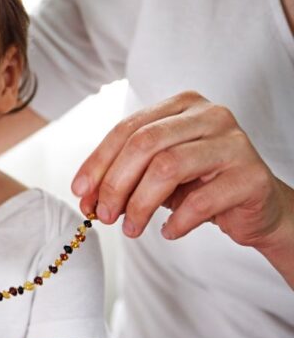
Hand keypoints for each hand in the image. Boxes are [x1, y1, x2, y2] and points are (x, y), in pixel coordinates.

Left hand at [71, 91, 293, 250]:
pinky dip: (178, 220)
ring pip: (168, 167)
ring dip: (140, 204)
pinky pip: (202, 200)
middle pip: (145, 143)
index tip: (80, 192)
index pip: (128, 128)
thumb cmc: (201, 185)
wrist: (258, 207)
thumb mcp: (156, 174)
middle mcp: (209, 115)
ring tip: (131, 229)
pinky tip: (168, 232)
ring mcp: (233, 143)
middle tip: (103, 215)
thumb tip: (86, 198)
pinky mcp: (251, 176)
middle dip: (115, 183)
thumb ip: (123, 177)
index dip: (98, 162)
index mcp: (182, 106)